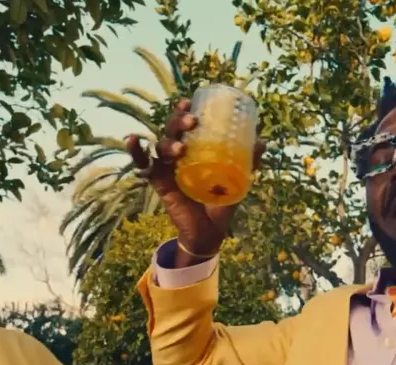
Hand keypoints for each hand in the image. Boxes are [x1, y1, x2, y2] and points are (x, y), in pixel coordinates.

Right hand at [127, 99, 265, 259]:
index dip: (184, 111)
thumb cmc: (221, 202)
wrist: (211, 231)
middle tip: (192, 122)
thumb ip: (248, 161)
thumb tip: (263, 141)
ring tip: (180, 148)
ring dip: (167, 141)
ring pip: (161, 145)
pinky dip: (136, 152)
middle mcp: (179, 154)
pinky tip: (132, 140)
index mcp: (196, 149)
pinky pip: (144, 164)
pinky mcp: (159, 182)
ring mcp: (168, 167)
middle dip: (179, 122)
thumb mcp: (238, 180)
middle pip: (172, 130)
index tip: (189, 102)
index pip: (186, 125)